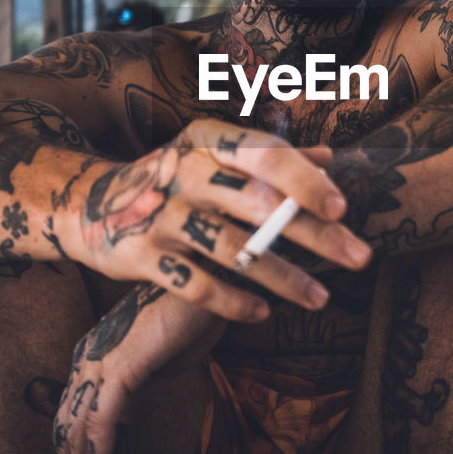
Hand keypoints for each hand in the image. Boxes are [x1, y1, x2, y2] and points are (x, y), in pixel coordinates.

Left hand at [54, 283, 222, 453]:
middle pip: (67, 419)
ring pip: (79, 426)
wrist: (208, 283)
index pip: (73, 407)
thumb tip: (125, 417)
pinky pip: (101, 423)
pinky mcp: (119, 369)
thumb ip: (138, 386)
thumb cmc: (190, 316)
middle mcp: (88, 355)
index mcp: (95, 351)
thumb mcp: (159, 360)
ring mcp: (100, 361)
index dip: (73, 442)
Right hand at [70, 118, 370, 322]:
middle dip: (315, 234)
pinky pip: (195, 285)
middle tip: (360, 257)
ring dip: (284, 278)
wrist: (92, 204)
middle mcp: (186, 173)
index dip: (305, 181)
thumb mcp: (213, 153)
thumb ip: (271, 157)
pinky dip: (232, 302)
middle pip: (260, 205)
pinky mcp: (143, 256)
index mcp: (207, 141)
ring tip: (322, 297)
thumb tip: (332, 158)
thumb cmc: (174, 176)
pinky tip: (264, 313)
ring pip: (234, 251)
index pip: (265, 155)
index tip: (342, 207)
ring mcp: (163, 216)